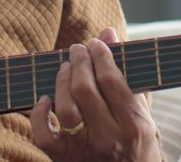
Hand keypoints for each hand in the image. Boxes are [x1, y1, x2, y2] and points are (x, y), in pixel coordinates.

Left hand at [31, 28, 160, 161]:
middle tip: (77, 49)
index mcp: (133, 124)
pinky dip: (39, 114)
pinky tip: (45, 100)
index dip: (100, 55)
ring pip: (65, 109)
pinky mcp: (64, 158)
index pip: (111, 80)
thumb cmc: (136, 139)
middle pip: (85, 90)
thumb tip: (108, 32)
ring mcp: (85, 150)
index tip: (95, 43)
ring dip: (62, 82)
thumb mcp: (140, 108)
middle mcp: (109, 138)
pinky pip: (44, 135)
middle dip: (79, 62)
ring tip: (66, 68)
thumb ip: (126, 70)